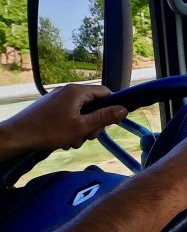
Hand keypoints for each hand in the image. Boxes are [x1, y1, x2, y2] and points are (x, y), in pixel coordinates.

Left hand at [2, 84, 127, 152]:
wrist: (17, 136)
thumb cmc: (49, 131)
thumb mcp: (82, 127)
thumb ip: (104, 117)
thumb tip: (124, 110)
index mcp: (77, 91)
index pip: (105, 92)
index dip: (111, 107)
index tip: (110, 122)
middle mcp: (68, 91)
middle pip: (93, 105)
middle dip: (94, 123)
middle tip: (87, 136)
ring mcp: (58, 99)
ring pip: (81, 113)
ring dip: (82, 128)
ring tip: (72, 140)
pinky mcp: (51, 108)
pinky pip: (69, 115)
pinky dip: (71, 127)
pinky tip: (63, 139)